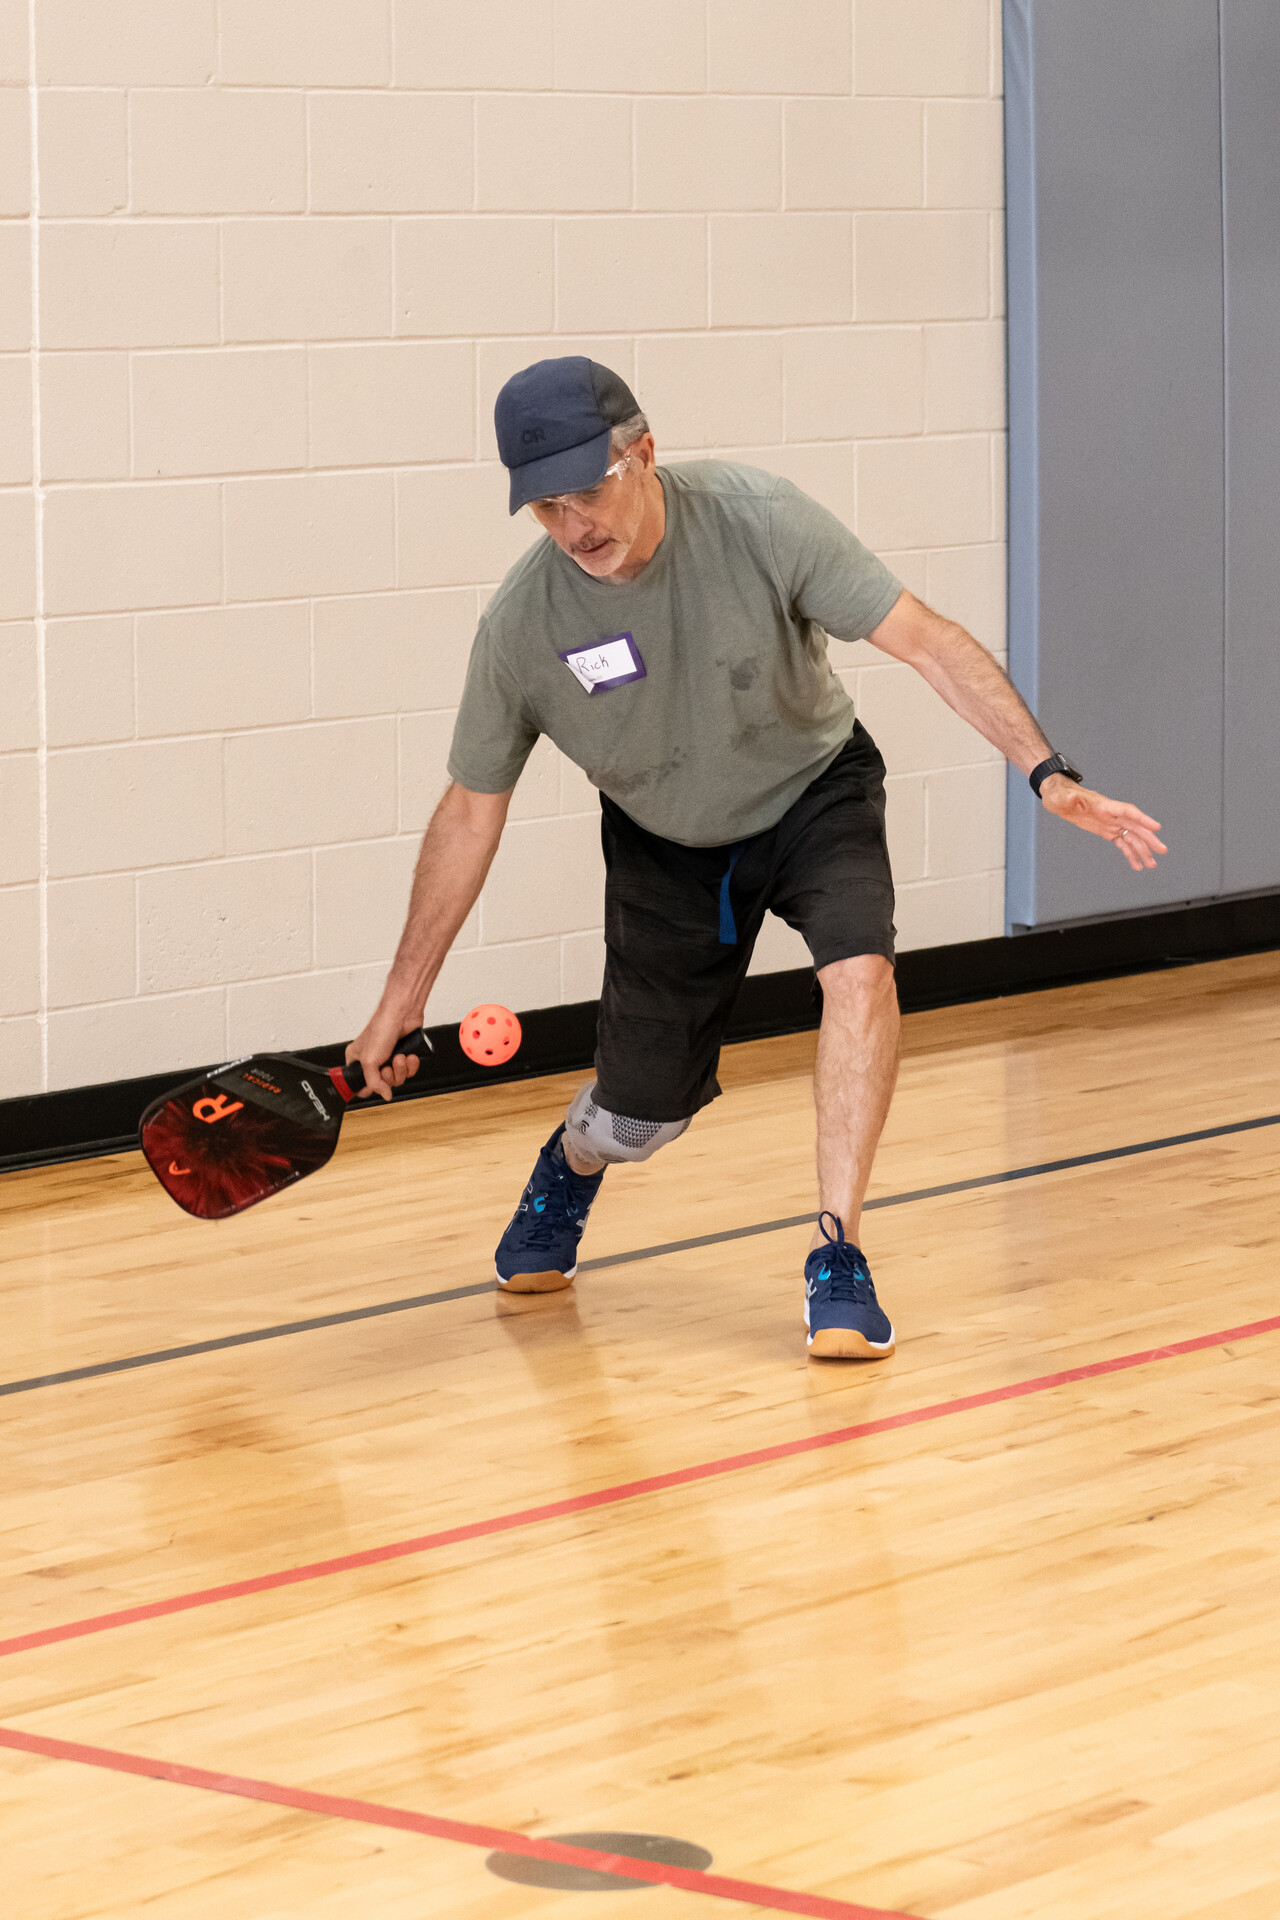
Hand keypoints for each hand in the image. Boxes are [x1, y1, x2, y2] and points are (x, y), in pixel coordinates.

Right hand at [345, 998, 424, 1101]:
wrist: (402, 1014)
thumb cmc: (381, 1027)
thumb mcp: (369, 1061)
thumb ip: (374, 1083)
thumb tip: (385, 1095)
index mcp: (356, 1060)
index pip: (359, 1084)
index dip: (369, 1088)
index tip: (375, 1086)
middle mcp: (372, 1060)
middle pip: (382, 1083)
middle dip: (390, 1076)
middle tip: (388, 1066)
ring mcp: (388, 1057)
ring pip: (397, 1078)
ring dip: (401, 1069)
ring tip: (400, 1057)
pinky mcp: (403, 1054)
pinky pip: (409, 1071)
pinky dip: (411, 1065)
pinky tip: (409, 1056)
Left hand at [1039, 775, 1166, 870]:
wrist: (1060, 799)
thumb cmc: (1062, 796)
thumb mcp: (1064, 798)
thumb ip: (1071, 799)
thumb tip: (1073, 799)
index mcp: (1106, 806)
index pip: (1128, 811)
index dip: (1142, 819)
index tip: (1156, 827)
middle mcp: (1113, 815)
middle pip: (1135, 827)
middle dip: (1149, 839)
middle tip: (1162, 850)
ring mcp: (1111, 823)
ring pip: (1131, 838)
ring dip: (1143, 851)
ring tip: (1152, 865)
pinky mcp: (1107, 831)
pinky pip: (1122, 843)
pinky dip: (1130, 854)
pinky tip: (1137, 865)